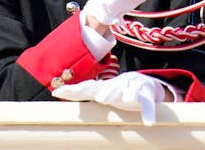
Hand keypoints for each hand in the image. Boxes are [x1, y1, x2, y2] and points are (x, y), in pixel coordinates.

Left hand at [52, 71, 169, 124]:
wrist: (143, 82)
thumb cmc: (115, 91)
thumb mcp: (99, 92)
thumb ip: (82, 92)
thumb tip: (56, 92)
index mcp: (103, 88)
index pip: (86, 88)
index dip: (73, 90)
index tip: (58, 92)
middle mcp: (116, 87)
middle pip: (107, 89)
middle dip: (104, 93)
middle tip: (99, 98)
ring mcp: (131, 90)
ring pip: (127, 93)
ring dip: (124, 96)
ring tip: (121, 101)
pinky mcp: (146, 96)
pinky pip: (147, 105)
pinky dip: (148, 113)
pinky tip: (148, 123)